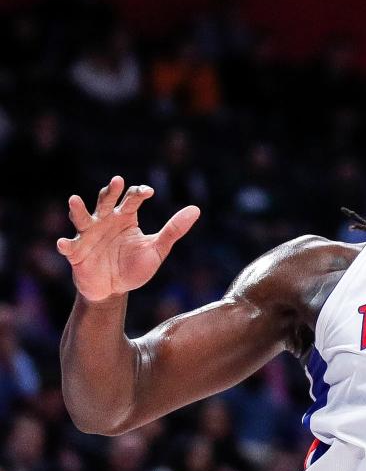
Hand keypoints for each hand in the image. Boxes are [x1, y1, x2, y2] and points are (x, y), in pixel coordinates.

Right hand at [56, 176, 200, 302]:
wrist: (114, 290)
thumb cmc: (134, 266)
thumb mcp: (157, 249)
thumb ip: (174, 230)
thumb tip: (196, 209)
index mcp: (125, 218)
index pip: (132, 199)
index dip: (138, 193)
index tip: (148, 192)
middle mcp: (105, 221)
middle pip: (106, 201)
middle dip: (110, 191)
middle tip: (117, 181)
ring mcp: (88, 235)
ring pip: (82, 218)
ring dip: (78, 209)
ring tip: (75, 199)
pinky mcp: (76, 252)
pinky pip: (69, 247)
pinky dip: (65, 244)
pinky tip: (64, 243)